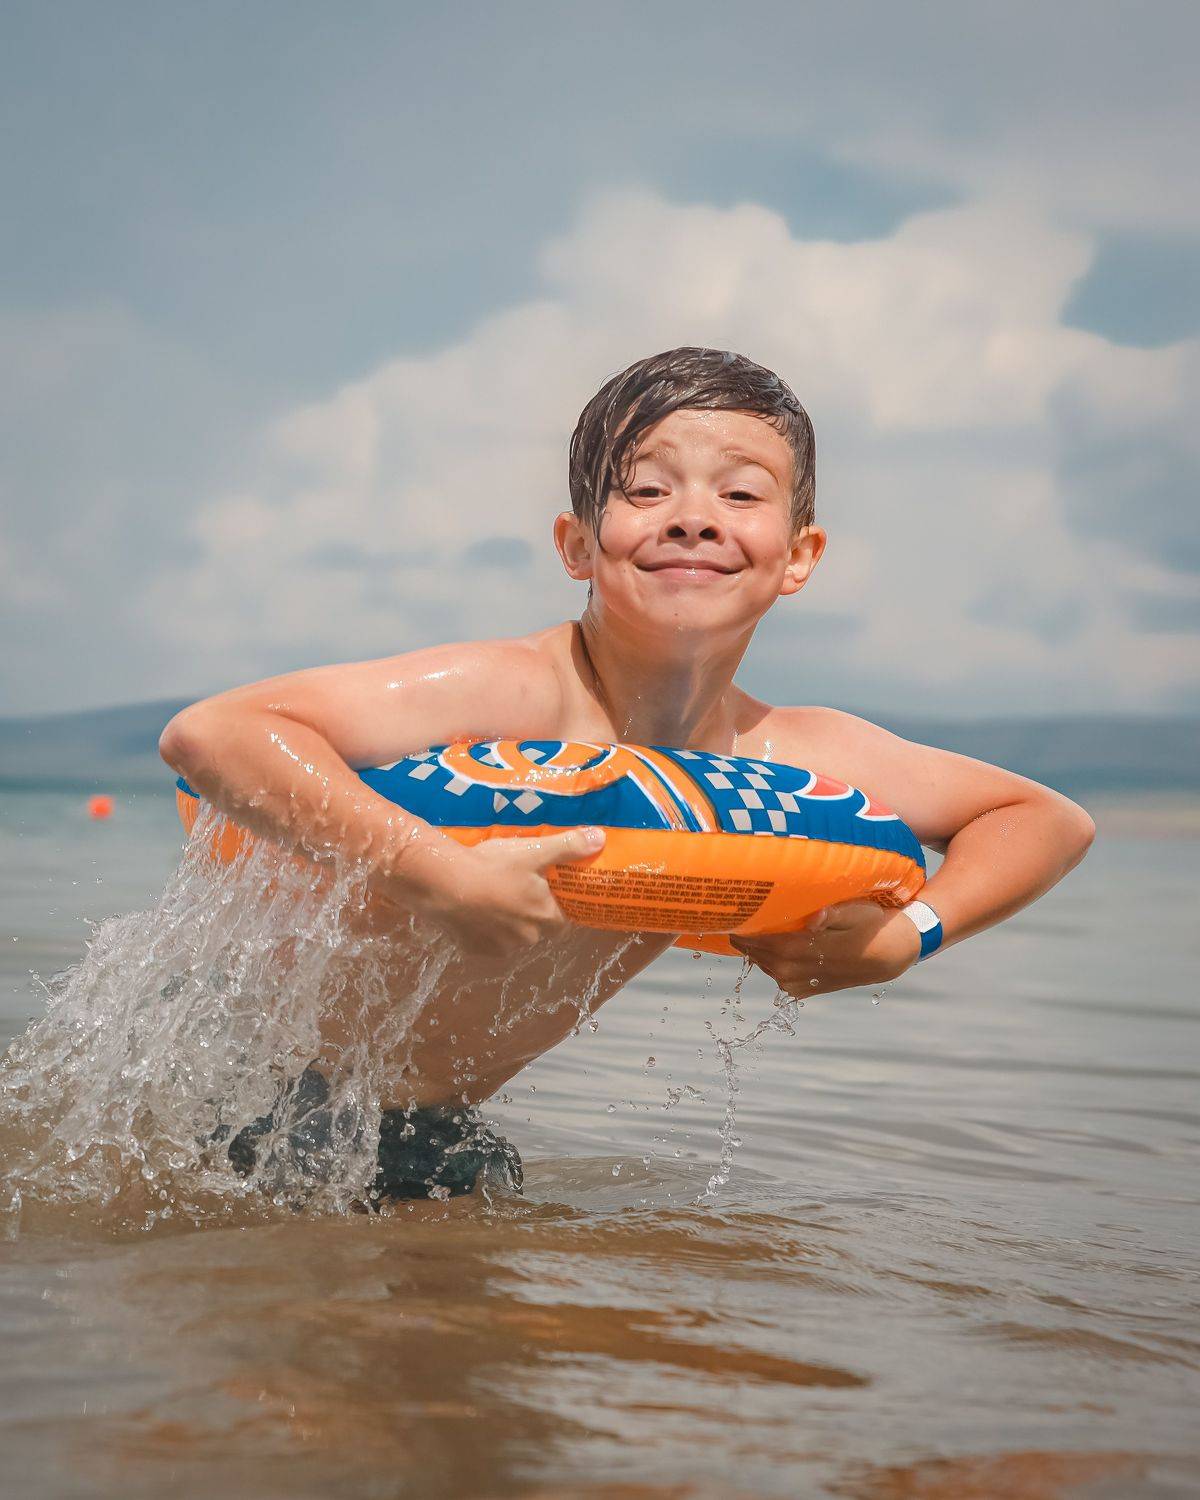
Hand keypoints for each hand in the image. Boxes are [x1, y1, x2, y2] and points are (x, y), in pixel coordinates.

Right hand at [388, 826, 606, 958]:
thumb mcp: (534, 851)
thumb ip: (568, 847)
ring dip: (507, 923)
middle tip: (517, 889)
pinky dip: (484, 930)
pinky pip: (486, 942)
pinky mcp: (475, 951)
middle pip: (537, 929)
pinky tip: (474, 911)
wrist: (444, 884)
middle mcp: (528, 938)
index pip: (563, 920)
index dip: (557, 906)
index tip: (548, 892)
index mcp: (545, 917)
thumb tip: (601, 839)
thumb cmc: (494, 866)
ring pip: (512, 937)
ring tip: (492, 898)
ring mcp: (500, 948)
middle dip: (531, 914)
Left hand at [729, 901, 921, 997]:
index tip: (728, 910)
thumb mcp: (858, 912)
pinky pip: (773, 971)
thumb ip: (833, 913)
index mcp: (807, 952)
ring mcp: (797, 985)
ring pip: (761, 963)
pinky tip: (763, 941)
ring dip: (751, 946)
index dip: (743, 927)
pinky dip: (765, 957)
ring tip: (743, 922)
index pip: (763, 941)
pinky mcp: (801, 990)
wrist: (888, 956)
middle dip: (741, 934)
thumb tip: (813, 916)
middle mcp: (797, 973)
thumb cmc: (871, 925)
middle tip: (727, 912)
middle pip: (756, 952)